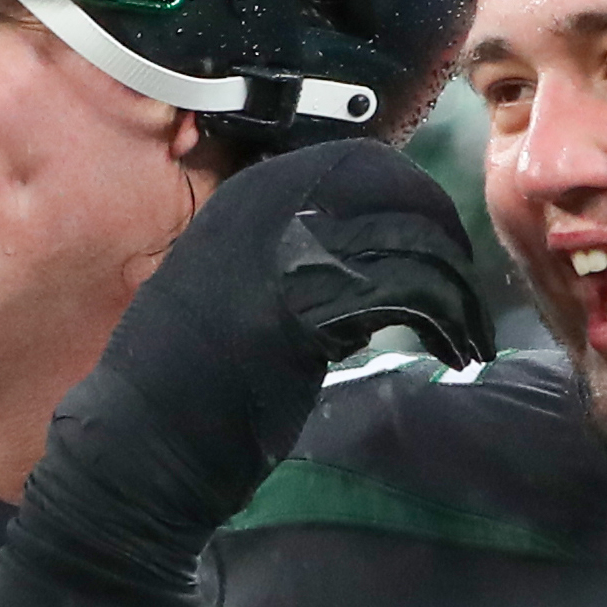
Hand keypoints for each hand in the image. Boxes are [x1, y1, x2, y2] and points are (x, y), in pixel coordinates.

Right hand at [30, 140, 488, 591]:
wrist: (140, 442)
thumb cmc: (188, 382)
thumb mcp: (238, 289)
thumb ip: (296, 258)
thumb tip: (375, 253)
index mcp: (250, 194)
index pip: (361, 164)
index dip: (413, 202)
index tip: (437, 250)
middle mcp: (268, 205)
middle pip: (395, 188)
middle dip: (442, 234)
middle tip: (462, 289)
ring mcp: (285, 252)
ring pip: (410, 242)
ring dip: (455, 292)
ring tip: (466, 337)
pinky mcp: (308, 308)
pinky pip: (407, 294)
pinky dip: (446, 324)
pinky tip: (452, 354)